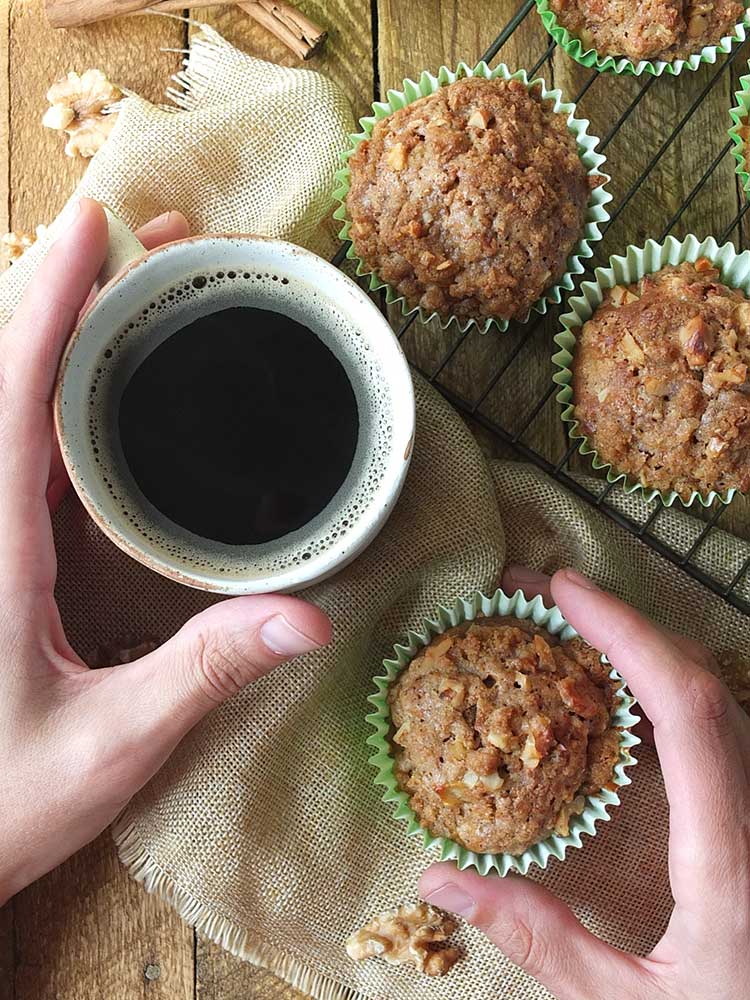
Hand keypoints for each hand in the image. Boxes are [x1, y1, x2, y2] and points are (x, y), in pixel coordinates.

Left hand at [0, 200, 330, 903]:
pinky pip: (28, 448)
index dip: (49, 306)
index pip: (15, 399)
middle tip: (147, 238)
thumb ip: (204, 674)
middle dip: (73, 292)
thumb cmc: (1, 802)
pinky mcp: (3, 553)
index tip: (87, 228)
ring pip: (16, 403)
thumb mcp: (113, 743)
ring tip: (139, 284)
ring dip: (68, 332)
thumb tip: (306, 620)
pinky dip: (64, 393)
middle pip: (15, 377)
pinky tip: (110, 386)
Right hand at [419, 567, 749, 999]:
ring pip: (715, 696)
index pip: (686, 708)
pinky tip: (616, 690)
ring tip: (569, 628)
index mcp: (730, 855)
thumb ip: (543, 941)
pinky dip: (661, 685)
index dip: (626, 635)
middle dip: (620, 623)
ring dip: (642, 648)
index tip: (565, 593)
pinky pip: (714, 725)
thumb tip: (439, 880)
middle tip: (544, 596)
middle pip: (701, 681)